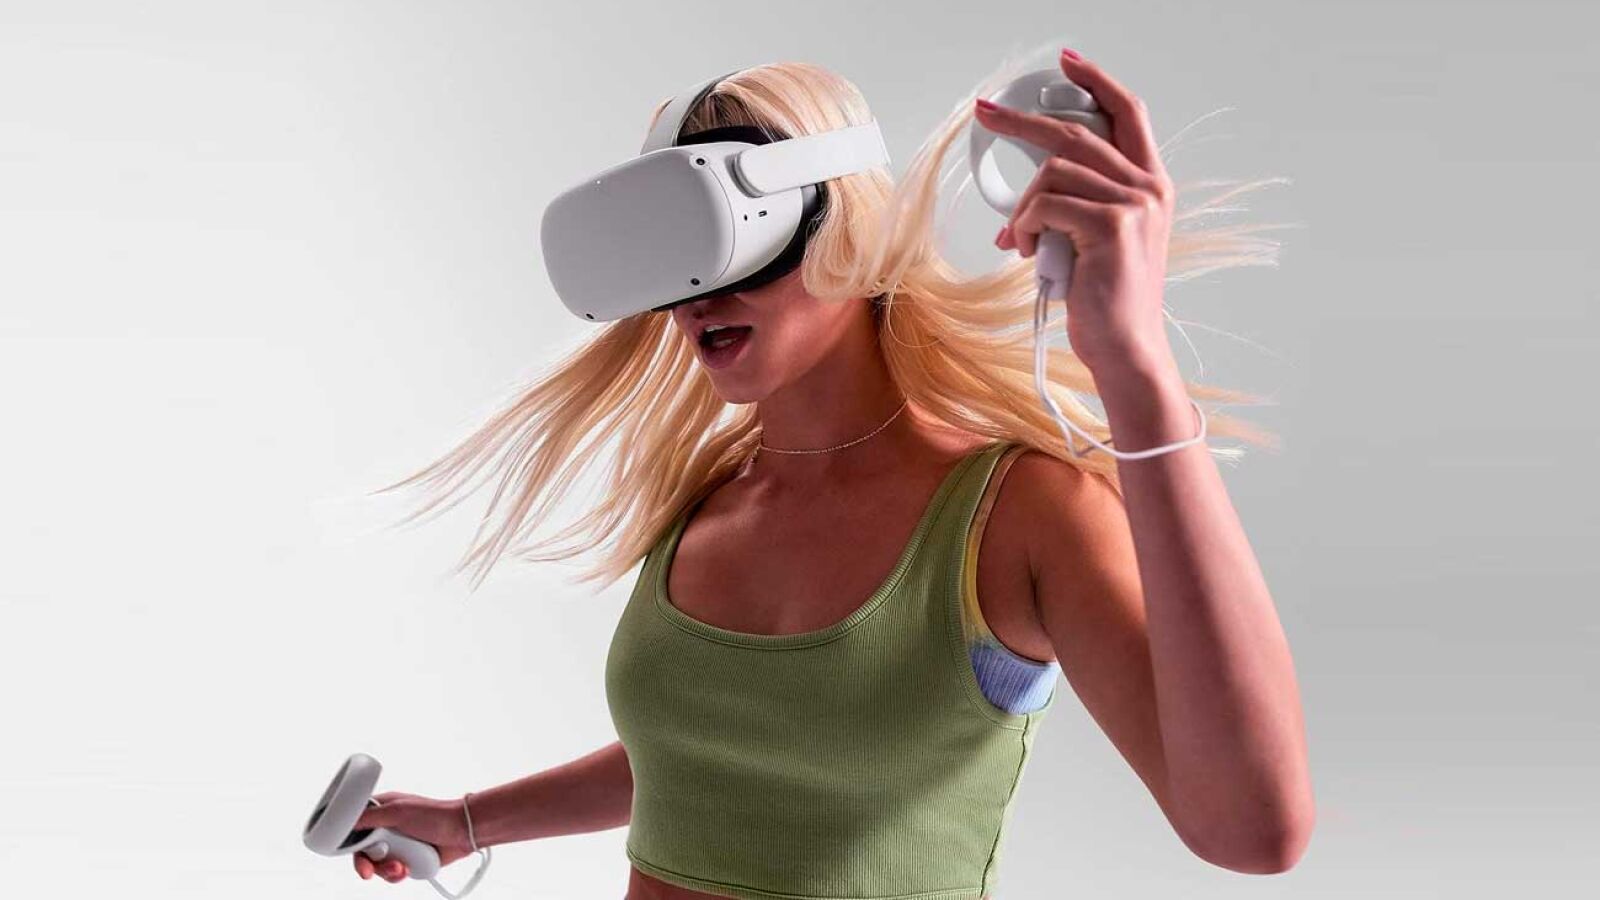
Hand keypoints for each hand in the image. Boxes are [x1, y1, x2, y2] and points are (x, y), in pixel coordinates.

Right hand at [351, 791, 478, 883]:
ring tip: (400, 866)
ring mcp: (398, 844)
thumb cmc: (435, 815)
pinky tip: (406, 869)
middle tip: (369, 872)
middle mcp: (387, 827)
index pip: (355, 827)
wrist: (461, 832)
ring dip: (386, 870)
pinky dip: (396, 874)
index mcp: (382, 810)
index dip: (350, 842)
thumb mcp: (398, 812)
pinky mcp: (408, 858)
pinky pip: (392, 872)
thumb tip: (348, 821)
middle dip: (368, 863)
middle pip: (364, 851)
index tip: (350, 853)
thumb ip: (370, 817)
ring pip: (377, 865)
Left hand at [977, 48, 1176, 376]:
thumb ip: (1072, 210)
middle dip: (1023, 122)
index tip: (1067, 63)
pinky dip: (1025, 227)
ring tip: (1023, 241)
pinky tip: (1028, 252)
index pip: (1129, 114)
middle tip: (985, 114)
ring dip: (1023, 207)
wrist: (1123, 346)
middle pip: (1076, 133)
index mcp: (1150, 186)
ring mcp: (1133, 205)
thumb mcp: (1090, 244)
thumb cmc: (1102, 301)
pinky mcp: (1111, 225)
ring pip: (1053, 172)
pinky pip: (1046, 205)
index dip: (1097, 82)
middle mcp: (1149, 188)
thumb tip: (1016, 210)